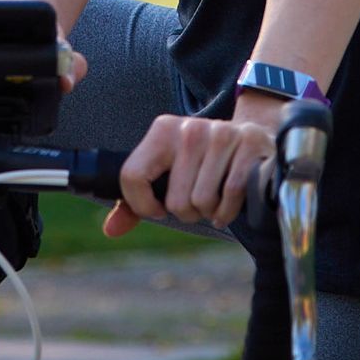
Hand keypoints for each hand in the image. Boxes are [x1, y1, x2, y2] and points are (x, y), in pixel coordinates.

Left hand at [103, 95, 281, 237]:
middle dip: (186, 212)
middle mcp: (189, 129)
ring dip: (209, 212)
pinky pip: (231, 196)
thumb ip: (135, 202)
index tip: (158, 209)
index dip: (142, 206)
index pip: (132, 176)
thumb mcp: (166, 172)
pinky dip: (228, 211)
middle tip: (195, 201)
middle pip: (175, 201)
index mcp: (162, 130)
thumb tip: (111, 229)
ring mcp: (221, 134)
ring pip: (202, 202)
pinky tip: (227, 205)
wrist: (248, 137)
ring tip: (213, 198)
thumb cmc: (200, 163)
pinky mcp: (249, 144)